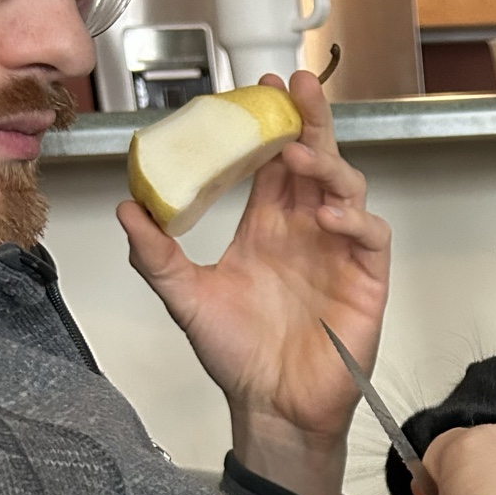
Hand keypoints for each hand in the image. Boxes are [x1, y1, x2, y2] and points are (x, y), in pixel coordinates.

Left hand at [116, 68, 389, 494]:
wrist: (271, 408)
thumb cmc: (236, 357)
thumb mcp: (185, 299)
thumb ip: (157, 255)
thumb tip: (125, 208)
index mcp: (266, 227)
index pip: (272, 161)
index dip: (268, 124)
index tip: (255, 88)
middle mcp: (305, 231)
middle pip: (315, 159)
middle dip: (310, 119)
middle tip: (295, 86)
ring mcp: (338, 253)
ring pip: (346, 188)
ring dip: (327, 164)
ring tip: (299, 155)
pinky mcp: (365, 281)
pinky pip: (370, 236)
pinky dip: (355, 218)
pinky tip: (328, 213)